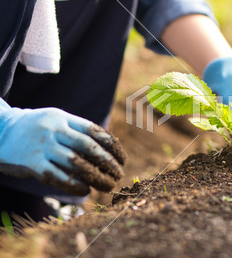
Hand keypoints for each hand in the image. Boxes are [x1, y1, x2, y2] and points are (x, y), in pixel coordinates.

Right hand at [0, 106, 126, 195]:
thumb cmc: (37, 129)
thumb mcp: (56, 120)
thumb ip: (78, 132)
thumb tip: (108, 152)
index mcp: (63, 118)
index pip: (95, 131)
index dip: (113, 147)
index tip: (123, 159)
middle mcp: (54, 130)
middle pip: (88, 148)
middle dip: (108, 163)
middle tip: (118, 175)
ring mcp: (42, 147)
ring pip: (76, 164)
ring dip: (96, 177)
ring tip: (107, 185)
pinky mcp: (31, 164)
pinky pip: (58, 177)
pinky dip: (75, 185)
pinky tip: (85, 190)